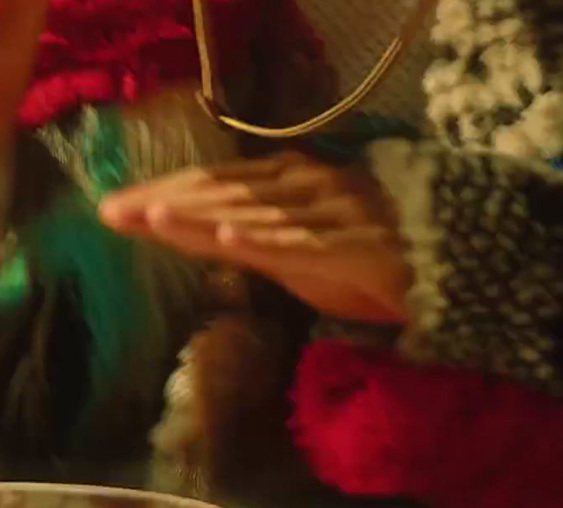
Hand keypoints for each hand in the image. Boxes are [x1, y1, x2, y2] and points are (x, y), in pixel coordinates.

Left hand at [98, 153, 410, 323]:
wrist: (451, 269)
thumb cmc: (371, 262)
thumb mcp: (301, 254)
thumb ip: (252, 243)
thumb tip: (198, 239)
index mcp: (289, 183)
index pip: (213, 186)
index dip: (163, 194)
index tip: (114, 208)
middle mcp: (305, 189)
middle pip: (222, 195)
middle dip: (164, 203)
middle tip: (110, 212)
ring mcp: (331, 215)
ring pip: (254, 214)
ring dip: (202, 217)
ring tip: (152, 216)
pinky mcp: (355, 247)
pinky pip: (304, 244)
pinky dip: (263, 240)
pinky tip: (226, 239)